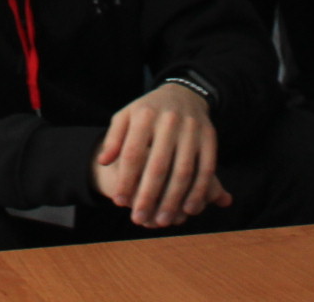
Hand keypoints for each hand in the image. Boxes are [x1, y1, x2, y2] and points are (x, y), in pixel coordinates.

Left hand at [91, 81, 230, 228]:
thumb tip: (103, 161)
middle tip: (138, 218)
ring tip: (162, 220)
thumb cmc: (148, 111)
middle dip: (148, 196)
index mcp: (144, 115)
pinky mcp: (210, 137)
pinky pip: (206, 169)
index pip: (133, 153)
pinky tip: (188, 209)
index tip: (119, 202)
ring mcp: (192, 129)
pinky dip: (198, 191)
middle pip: (158, 165)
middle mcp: (169, 120)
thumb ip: (113, 138)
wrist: (183, 93)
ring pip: (183, 171)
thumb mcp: (126, 116)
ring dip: (173, 200)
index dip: (126, 180)